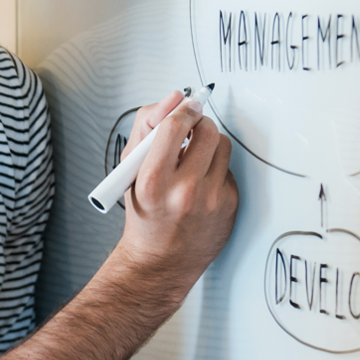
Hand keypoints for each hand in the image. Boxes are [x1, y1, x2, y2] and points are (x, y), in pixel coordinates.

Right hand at [115, 90, 238, 299]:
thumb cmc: (143, 213)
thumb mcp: (129, 170)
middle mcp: (184, 190)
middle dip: (199, 124)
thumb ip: (147, 128)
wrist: (159, 261)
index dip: (183, 109)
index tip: (186, 105)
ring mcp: (211, 200)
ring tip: (194, 159)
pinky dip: (215, 170)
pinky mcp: (230, 205)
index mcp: (152, 180)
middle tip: (190, 131)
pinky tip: (201, 184)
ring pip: (223, 146)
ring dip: (209, 144)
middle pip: (207, 131)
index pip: (176, 126)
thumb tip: (175, 98)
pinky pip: (229, 169)